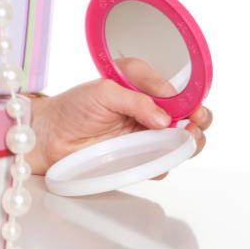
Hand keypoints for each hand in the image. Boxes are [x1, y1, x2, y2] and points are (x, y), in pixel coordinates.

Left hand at [25, 78, 212, 177]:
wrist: (50, 137)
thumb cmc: (72, 107)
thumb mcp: (102, 92)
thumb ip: (134, 101)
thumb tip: (164, 119)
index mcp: (140, 85)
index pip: (174, 89)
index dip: (188, 97)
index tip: (192, 106)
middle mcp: (148, 109)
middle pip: (186, 115)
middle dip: (198, 118)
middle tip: (196, 122)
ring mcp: (145, 135)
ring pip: (180, 141)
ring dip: (190, 142)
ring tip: (188, 140)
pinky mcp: (139, 159)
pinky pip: (162, 164)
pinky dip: (168, 163)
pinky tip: (163, 160)